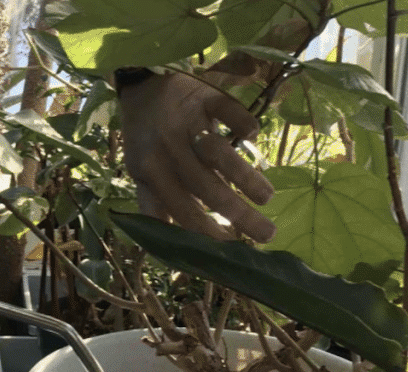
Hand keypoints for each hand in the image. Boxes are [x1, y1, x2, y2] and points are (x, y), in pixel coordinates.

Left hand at [119, 72, 274, 241]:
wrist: (140, 86)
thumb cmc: (144, 137)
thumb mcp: (139, 173)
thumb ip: (153, 205)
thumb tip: (167, 245)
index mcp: (153, 174)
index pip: (184, 212)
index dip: (209, 233)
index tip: (234, 250)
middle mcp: (170, 152)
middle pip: (208, 189)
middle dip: (240, 216)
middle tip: (268, 234)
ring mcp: (188, 123)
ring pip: (219, 154)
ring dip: (246, 177)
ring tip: (267, 198)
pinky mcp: (205, 97)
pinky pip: (227, 111)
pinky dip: (243, 123)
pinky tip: (253, 136)